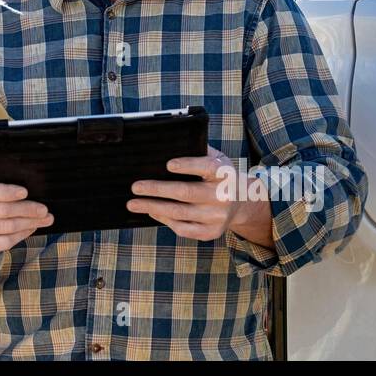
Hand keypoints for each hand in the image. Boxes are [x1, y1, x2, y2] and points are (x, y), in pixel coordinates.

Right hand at [0, 173, 52, 257]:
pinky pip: (4, 242)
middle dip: (27, 210)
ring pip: (6, 227)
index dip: (7, 192)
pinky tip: (31, 228)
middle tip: (44, 209)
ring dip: (29, 223)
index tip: (25, 192)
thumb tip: (29, 177)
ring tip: (45, 219)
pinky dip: (22, 235)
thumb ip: (2, 175)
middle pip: (2, 211)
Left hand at [127, 145, 244, 240]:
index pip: (207, 167)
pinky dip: (164, 220)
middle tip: (136, 186)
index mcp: (224, 173)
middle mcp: (223, 196)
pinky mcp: (211, 232)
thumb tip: (167, 143)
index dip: (188, 165)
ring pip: (179, 212)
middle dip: (157, 189)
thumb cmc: (219, 176)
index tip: (168, 164)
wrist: (241, 202)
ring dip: (153, 207)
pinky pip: (183, 228)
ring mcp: (217, 216)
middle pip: (186, 192)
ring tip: (133, 204)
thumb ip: (199, 150)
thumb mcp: (217, 159)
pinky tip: (152, 212)